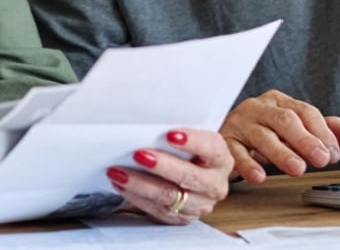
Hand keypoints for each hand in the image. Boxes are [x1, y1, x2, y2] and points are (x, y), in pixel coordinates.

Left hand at [106, 129, 230, 224]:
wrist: (194, 173)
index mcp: (221, 159)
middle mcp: (215, 184)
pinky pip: (158, 210)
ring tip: (118, 172)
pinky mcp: (183, 218)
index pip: (211, 149)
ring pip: (169, 196)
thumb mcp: (191, 138)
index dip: (192, 142)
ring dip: (140, 184)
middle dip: (162, 165)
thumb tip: (148, 122)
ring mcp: (200, 204)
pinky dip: (136, 197)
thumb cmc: (188, 151)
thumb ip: (177, 133)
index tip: (170, 134)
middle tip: (138, 154)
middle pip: (189, 176)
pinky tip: (121, 185)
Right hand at [220, 90, 339, 182]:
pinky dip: (247, 164)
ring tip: (297, 169)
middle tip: (322, 160)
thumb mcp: (298, 130)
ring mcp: (239, 123)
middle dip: (305, 140)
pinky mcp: (224, 141)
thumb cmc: (266, 132)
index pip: (304, 111)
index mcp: (278, 101)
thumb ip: (329, 132)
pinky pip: (235, 152)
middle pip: (284, 119)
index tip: (334, 154)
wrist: (225, 137)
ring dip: (280, 152)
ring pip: (261, 135)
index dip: (321, 132)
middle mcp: (258, 107)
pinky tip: (260, 177)